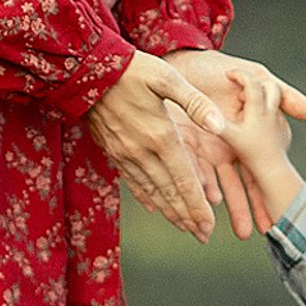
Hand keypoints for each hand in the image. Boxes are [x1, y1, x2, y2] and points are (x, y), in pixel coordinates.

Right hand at [87, 52, 235, 241]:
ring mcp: (124, 154)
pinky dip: (145, 197)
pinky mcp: (112, 150)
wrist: (86, 70)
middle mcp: (142, 152)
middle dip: (187, 217)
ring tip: (183, 227)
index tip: (210, 225)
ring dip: (168, 211)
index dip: (197, 206)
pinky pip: (131, 181)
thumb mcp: (167, 78)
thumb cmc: (131, 70)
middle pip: (168, 193)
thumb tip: (219, 125)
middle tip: (202, 236)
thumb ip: (195, 103)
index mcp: (160, 136)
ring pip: (150, 191)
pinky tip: (153, 206)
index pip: (184, 181)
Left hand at [163, 52, 305, 235]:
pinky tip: (210, 198)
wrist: (182, 60)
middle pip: (239, 185)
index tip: (278, 217)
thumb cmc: (219, 69)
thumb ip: (284, 96)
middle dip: (247, 210)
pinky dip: (202, 184)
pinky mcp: (182, 145)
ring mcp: (204, 149)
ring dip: (228, 205)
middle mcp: (226, 149)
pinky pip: (193, 168)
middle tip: (254, 234)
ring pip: (217, 183)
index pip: (259, 172)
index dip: (267, 194)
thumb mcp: (255, 78)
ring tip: (236, 229)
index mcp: (245, 137)